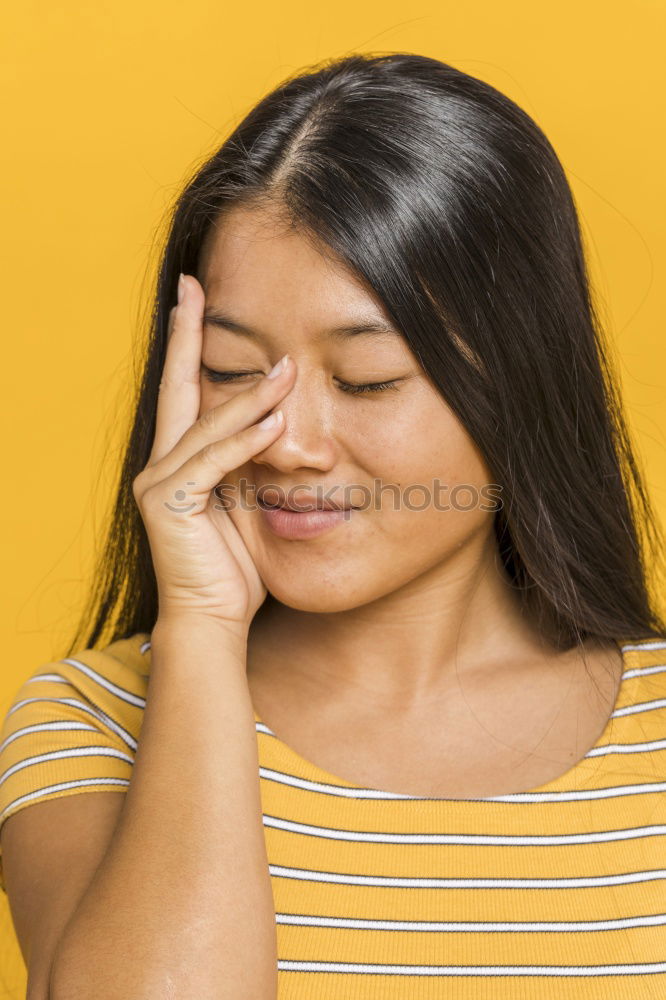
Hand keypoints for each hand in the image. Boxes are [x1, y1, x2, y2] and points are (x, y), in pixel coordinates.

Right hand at [132, 273, 294, 633]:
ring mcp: (158, 483)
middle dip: (186, 334)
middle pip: (177, 388)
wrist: (214, 619)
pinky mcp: (169, 506)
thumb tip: (284, 426)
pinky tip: (277, 425)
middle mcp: (160, 464)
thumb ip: (254, 462)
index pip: (187, 391)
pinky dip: (245, 444)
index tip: (195, 298)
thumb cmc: (236, 565)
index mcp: (180, 460)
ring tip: (288, 372)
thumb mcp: (249, 501)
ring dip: (250, 398)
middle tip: (193, 285)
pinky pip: (212, 464)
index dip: (189, 344)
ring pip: (206, 426)